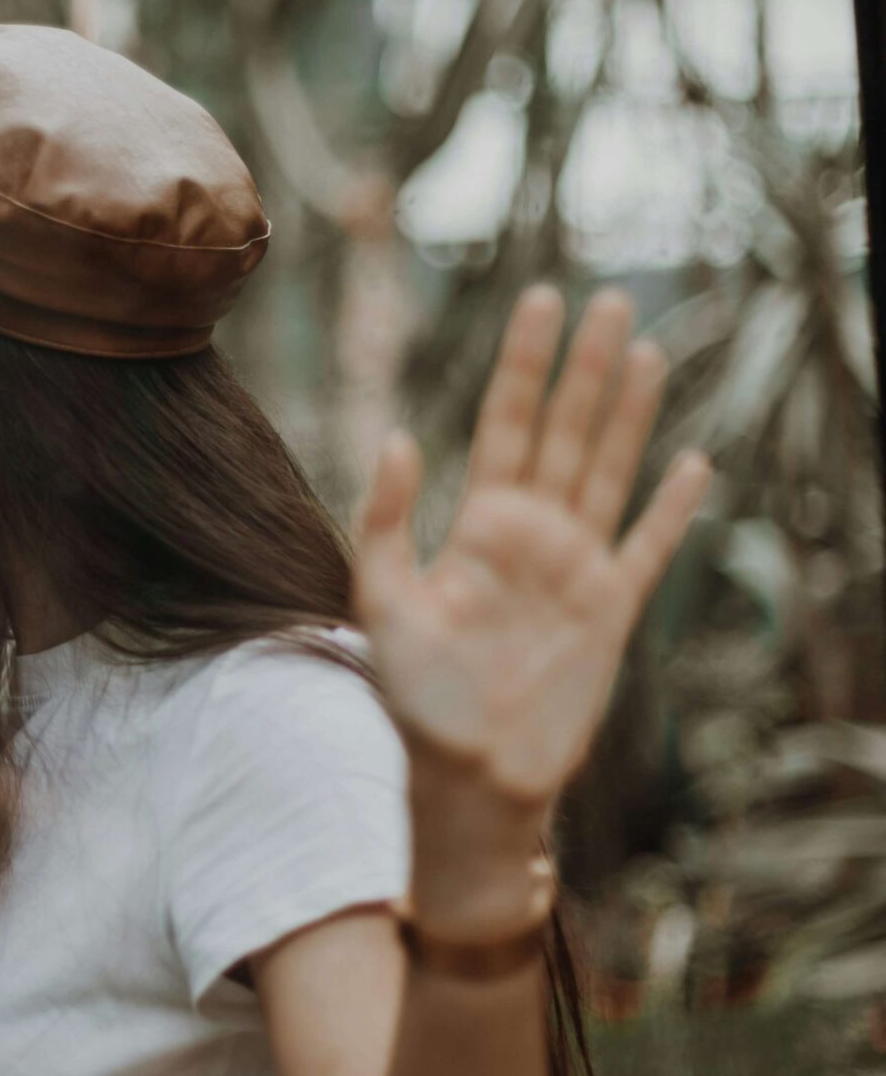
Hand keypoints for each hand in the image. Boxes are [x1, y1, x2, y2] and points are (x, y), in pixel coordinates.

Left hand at [354, 286, 709, 863]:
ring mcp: (577, 569)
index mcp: (477, 524)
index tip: (541, 301)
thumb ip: (386, 522)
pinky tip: (694, 464)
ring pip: (609, 472)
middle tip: (610, 299)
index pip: (505, 423)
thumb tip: (398, 436)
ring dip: (628, 414)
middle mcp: (532, 535)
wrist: (467, 777)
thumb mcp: (382, 602)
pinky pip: (649, 549)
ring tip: (646, 351)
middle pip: (566, 432)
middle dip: (586, 367)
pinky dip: (671, 510)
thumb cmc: (416, 698)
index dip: (525, 364)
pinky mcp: (612, 612)